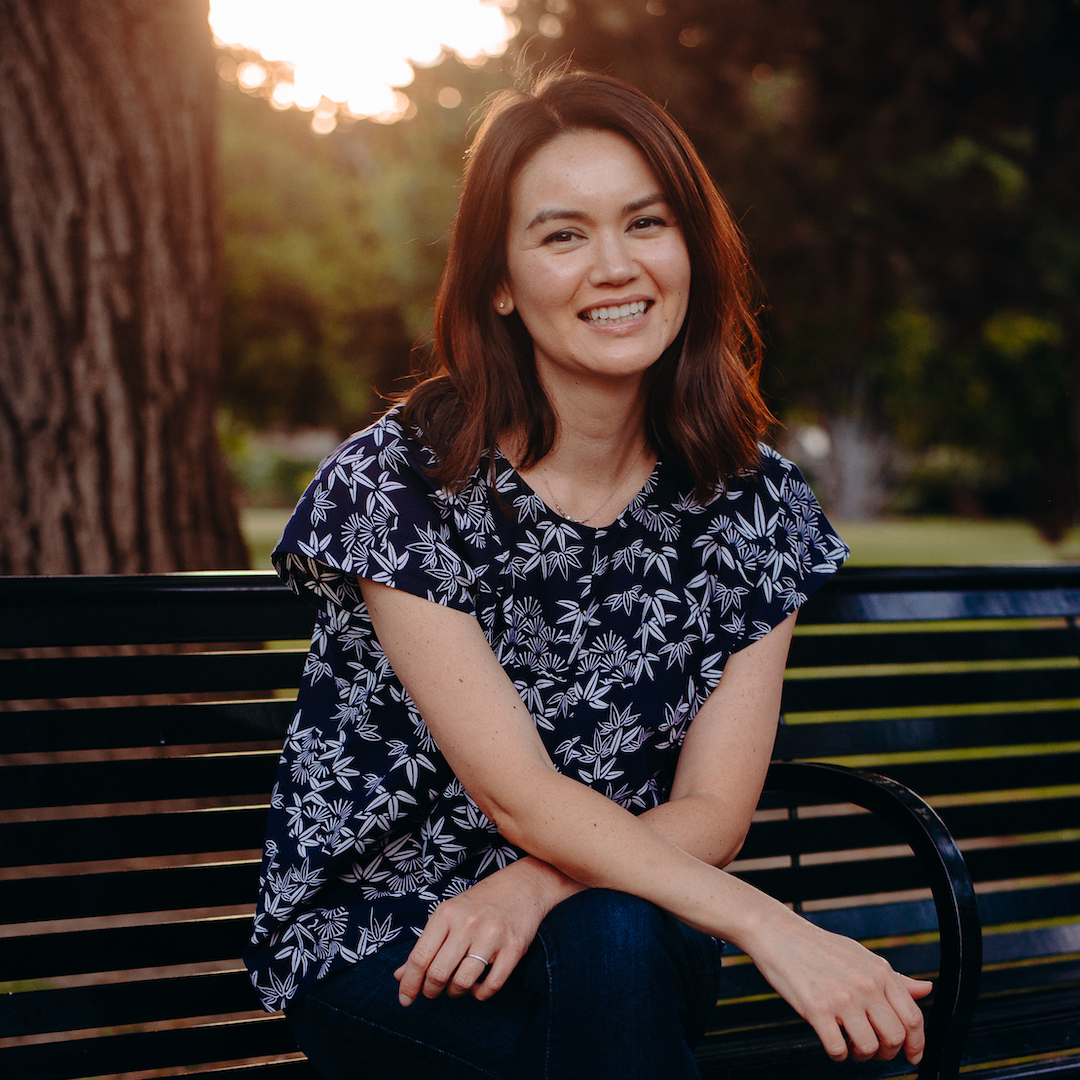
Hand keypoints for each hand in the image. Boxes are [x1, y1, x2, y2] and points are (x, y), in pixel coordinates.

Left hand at [394, 857, 582, 1005]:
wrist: (521, 886)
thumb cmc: (479, 903)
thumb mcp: (448, 916)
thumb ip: (425, 945)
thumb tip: (399, 976)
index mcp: (446, 914)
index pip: (420, 957)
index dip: (409, 984)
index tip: (405, 1000)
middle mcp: (467, 923)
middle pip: (438, 973)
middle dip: (431, 991)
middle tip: (433, 991)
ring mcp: (492, 935)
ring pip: (462, 982)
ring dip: (455, 993)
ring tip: (457, 986)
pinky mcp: (514, 947)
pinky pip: (491, 985)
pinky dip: (480, 994)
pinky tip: (478, 986)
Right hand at [745, 911, 932, 1063]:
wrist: (778, 934)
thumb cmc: (819, 947)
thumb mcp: (861, 956)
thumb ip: (894, 979)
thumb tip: (926, 990)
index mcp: (880, 971)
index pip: (913, 1018)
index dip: (917, 1044)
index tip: (911, 1055)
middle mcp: (865, 984)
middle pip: (895, 1037)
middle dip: (887, 1052)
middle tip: (873, 1050)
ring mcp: (842, 998)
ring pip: (869, 1048)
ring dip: (861, 1055)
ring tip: (850, 1045)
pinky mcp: (817, 1009)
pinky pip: (838, 1049)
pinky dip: (838, 1055)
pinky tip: (832, 1043)